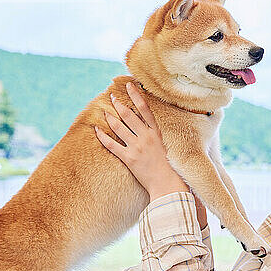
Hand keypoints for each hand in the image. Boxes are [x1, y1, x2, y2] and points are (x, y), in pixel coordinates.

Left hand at [94, 81, 206, 228]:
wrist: (169, 185)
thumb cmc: (174, 170)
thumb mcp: (172, 148)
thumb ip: (164, 138)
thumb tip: (161, 132)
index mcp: (158, 133)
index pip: (146, 109)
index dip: (136, 95)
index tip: (130, 85)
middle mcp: (147, 137)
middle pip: (129, 115)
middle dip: (119, 104)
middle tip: (111, 96)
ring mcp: (137, 147)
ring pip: (119, 127)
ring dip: (110, 117)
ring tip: (104, 110)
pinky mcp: (129, 159)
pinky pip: (112, 145)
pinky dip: (103, 136)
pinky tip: (97, 130)